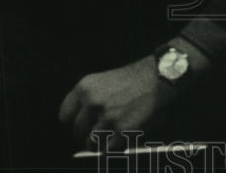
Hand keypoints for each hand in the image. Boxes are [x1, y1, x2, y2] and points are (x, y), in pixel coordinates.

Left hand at [58, 56, 174, 151]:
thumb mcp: (105, 81)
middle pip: (77, 132)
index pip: (64, 116)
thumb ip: (89, 99)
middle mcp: (92, 102)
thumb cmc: (136, 79)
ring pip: (91, 143)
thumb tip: (81, 124)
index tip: (83, 125)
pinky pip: (108, 150)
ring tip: (112, 135)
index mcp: (85, 87)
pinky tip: (123, 137)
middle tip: (101, 131)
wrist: (161, 76)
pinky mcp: (122, 131)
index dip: (74, 122)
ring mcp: (107, 117)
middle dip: (88, 134)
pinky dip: (115, 148)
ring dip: (100, 143)